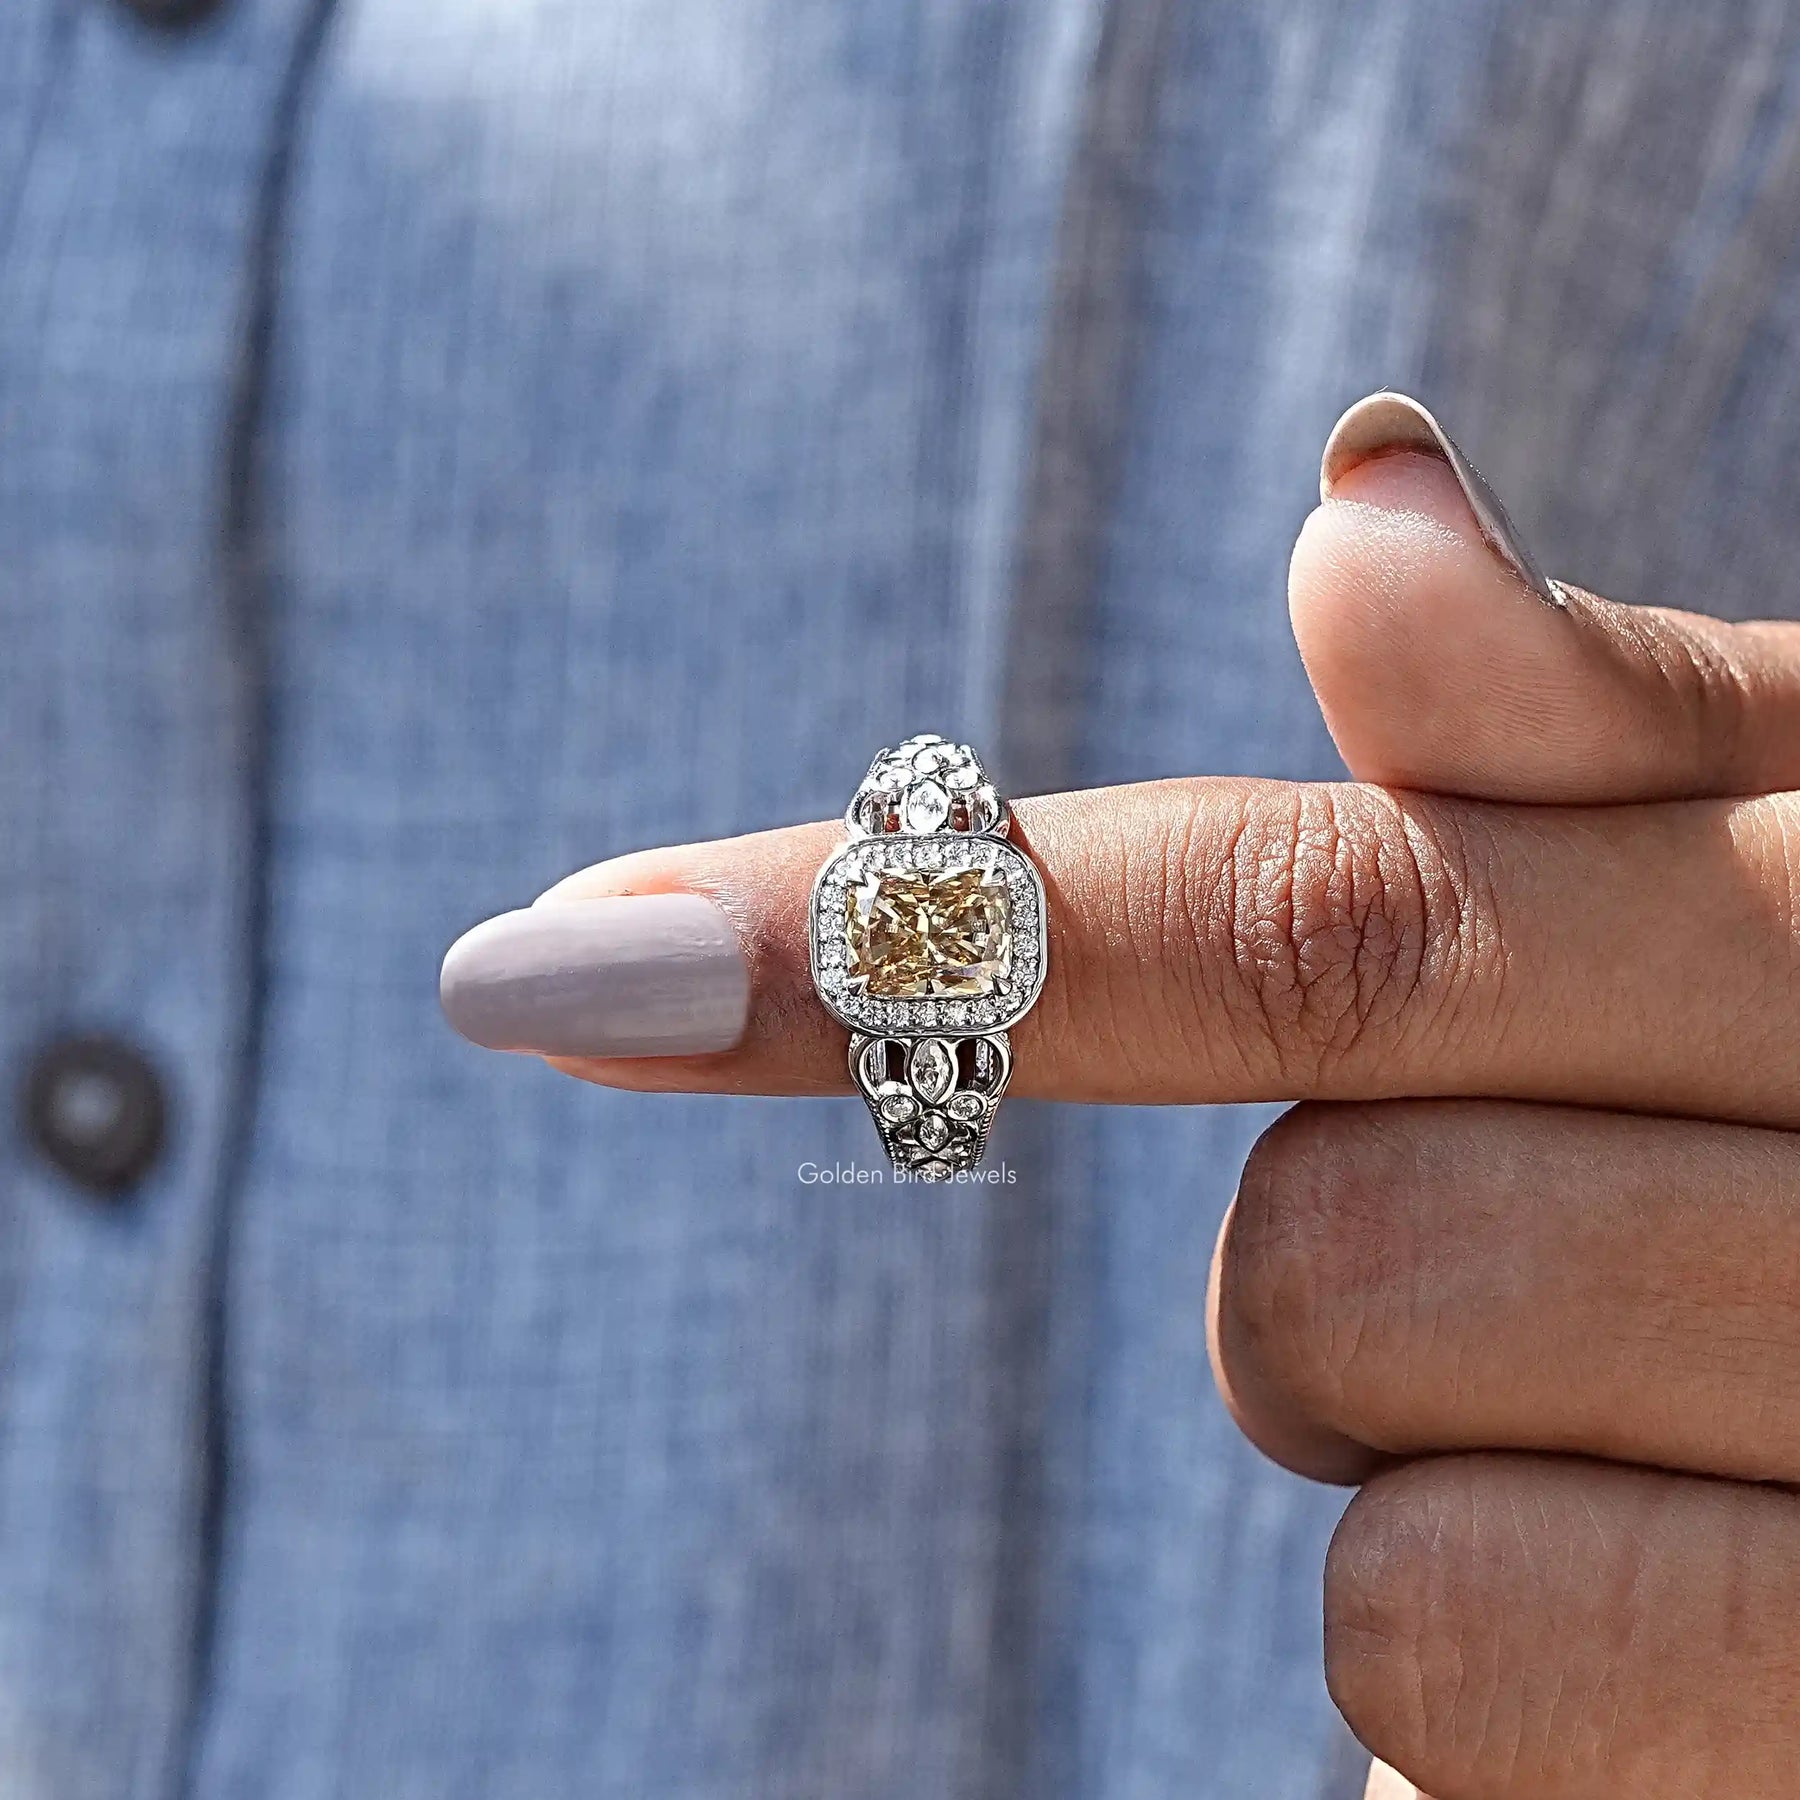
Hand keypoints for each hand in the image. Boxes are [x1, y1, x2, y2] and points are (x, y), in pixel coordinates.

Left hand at [441, 398, 1799, 1797]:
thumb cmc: (1787, 1134)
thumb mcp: (1727, 890)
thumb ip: (1564, 733)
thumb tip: (1359, 497)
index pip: (1327, 917)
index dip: (954, 929)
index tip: (578, 955)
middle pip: (1314, 1217)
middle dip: (1323, 1240)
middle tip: (1510, 1245)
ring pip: (1356, 1404)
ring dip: (1397, 1410)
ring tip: (1600, 1404)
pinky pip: (1436, 1641)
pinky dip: (1470, 1630)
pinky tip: (1641, 1580)